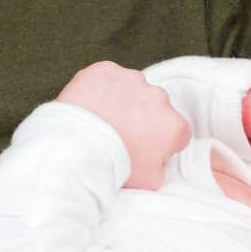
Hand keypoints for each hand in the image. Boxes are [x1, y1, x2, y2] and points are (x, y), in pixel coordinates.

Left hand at [56, 60, 190, 188]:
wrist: (75, 148)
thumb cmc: (112, 167)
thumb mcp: (148, 181)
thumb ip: (161, 167)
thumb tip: (158, 160)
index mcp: (173, 125)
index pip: (176, 133)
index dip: (159, 143)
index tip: (143, 149)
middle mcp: (158, 97)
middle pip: (154, 108)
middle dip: (141, 119)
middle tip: (118, 136)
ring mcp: (132, 79)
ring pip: (130, 90)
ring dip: (121, 101)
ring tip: (101, 122)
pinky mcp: (106, 70)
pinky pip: (105, 78)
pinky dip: (99, 89)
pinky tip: (89, 107)